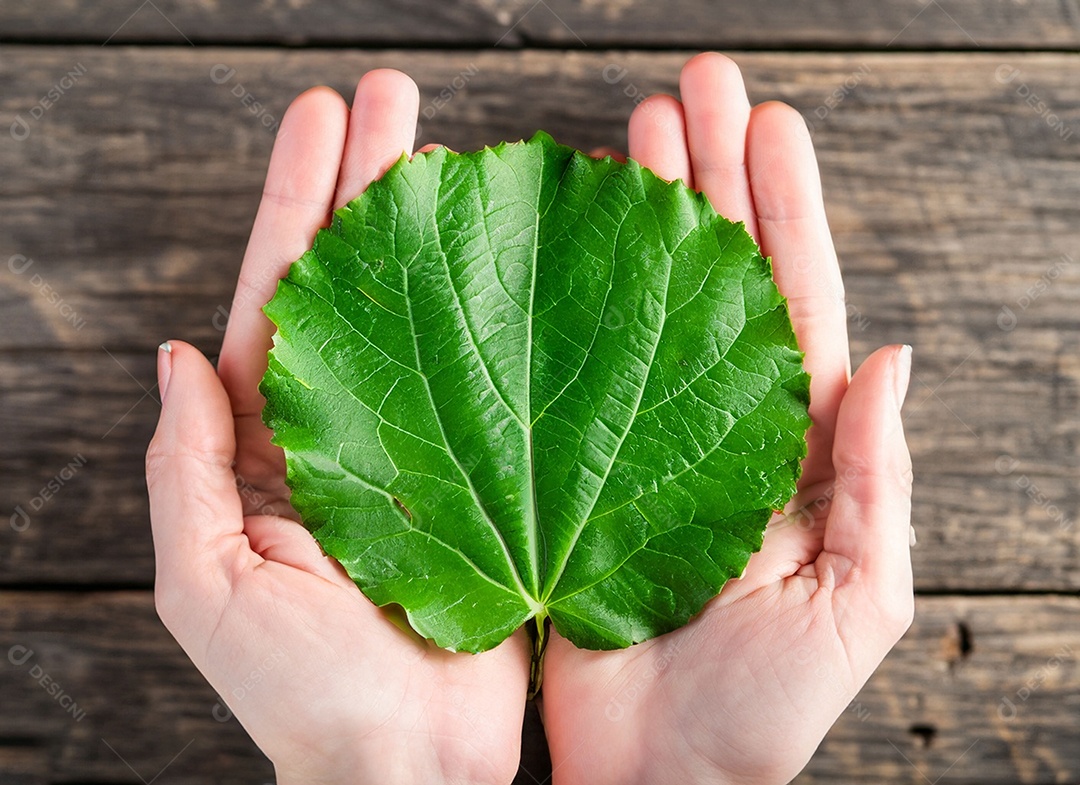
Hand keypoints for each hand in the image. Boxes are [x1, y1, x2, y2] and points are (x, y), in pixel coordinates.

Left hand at [146, 71, 528, 784]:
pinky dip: (503, 322)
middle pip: (352, 285)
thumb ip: (180, 469)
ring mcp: (419, 449)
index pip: (279, 299)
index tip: (324, 117)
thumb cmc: (300, 694)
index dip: (297, 206)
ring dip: (435, 237)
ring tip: (454, 151)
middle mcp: (344, 431)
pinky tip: (522, 265)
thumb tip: (176, 354)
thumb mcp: (207, 586)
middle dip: (366, 186)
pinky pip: (491, 385)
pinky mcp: (484, 480)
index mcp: (269, 445)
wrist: (405, 767)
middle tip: (397, 97)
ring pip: (426, 319)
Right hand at [541, 53, 913, 784]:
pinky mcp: (567, 474)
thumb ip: (878, 480)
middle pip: (712, 280)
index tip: (765, 122)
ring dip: (640, 219)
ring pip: (638, 308)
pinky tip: (556, 244)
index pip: (789, 303)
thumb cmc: (763, 710)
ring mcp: (634, 443)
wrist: (658, 781)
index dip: (780, 210)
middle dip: (707, 179)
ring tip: (630, 130)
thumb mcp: (858, 601)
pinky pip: (568, 373)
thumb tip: (891, 355)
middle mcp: (710, 426)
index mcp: (789, 448)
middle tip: (688, 90)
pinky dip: (565, 304)